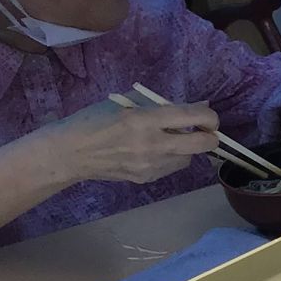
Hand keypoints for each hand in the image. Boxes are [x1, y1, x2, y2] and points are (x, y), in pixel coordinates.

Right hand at [53, 98, 218, 184]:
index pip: (195, 117)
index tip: (207, 115)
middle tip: (202, 130)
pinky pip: (172, 168)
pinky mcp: (146, 178)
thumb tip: (200, 104)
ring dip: (188, 147)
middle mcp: (152, 143)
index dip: (209, 116)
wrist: (70, 153)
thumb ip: (163, 103)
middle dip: (211, 136)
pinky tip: (156, 150)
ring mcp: (150, 165)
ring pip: (190, 158)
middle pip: (204, 144)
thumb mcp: (127, 102)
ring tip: (172, 139)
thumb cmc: (95, 120)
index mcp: (146, 119)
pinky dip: (172, 158)